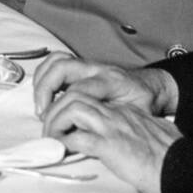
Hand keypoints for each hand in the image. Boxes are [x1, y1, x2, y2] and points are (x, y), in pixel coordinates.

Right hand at [33, 52, 176, 117]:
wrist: (152, 86)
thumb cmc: (144, 102)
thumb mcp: (137, 115)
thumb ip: (116, 121)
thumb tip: (92, 133)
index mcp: (111, 80)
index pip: (77, 89)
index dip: (60, 106)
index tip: (52, 123)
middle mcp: (97, 68)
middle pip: (62, 67)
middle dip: (45, 89)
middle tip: (42, 112)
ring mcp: (89, 64)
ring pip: (57, 60)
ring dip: (42, 80)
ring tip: (40, 103)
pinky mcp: (82, 65)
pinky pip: (58, 61)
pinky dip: (45, 74)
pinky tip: (45, 93)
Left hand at [42, 94, 181, 192]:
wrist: (181, 167)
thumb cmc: (164, 157)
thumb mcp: (144, 133)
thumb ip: (125, 128)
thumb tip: (107, 137)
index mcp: (122, 110)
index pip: (86, 93)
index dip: (67, 102)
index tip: (59, 117)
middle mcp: (116, 113)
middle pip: (75, 95)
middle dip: (55, 108)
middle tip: (48, 127)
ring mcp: (113, 126)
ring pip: (73, 108)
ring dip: (56, 122)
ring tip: (52, 137)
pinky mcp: (112, 145)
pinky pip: (80, 138)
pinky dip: (66, 142)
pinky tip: (64, 150)